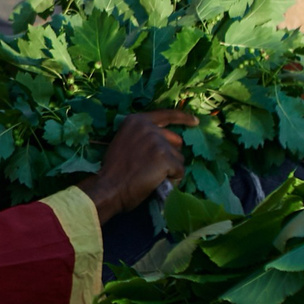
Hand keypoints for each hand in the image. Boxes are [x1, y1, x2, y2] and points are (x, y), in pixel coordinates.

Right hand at [77, 110, 192, 220]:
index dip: (183, 118)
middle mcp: (148, 127)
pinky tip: (157, 182)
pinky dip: (172, 179)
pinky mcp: (165, 158)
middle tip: (156, 168)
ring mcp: (158, 142)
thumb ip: (142, 137)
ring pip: (179, 157)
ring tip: (153, 177)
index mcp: (136, 120)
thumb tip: (164, 142)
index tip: (195, 122)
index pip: (166, 115)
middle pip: (176, 140)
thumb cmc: (114, 170)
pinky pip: (179, 171)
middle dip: (171, 155)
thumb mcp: (124, 142)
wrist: (108, 187)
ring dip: (171, 169)